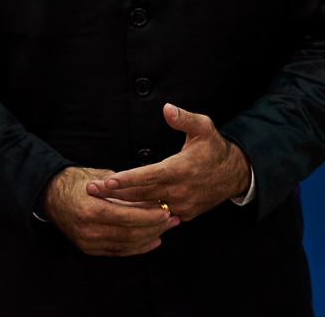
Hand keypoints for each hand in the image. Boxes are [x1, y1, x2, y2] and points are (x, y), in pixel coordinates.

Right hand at [37, 166, 179, 255]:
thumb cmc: (77, 181)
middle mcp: (89, 230)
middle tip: (174, 219)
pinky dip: (137, 247)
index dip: (150, 217)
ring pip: (126, 245)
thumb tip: (150, 195)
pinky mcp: (89, 248)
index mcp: (91, 210)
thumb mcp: (100, 178)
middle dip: (155, 228)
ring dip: (150, 238)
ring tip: (167, 229)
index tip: (167, 211)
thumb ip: (123, 190)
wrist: (50, 195)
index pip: (128, 218)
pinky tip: (153, 241)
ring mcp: (88, 242)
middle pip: (130, 234)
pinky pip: (118, 251)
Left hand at [87, 104, 250, 221]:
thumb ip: (184, 118)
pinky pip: (158, 216)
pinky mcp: (184, 215)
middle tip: (90, 190)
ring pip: (147, 209)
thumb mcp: (203, 127)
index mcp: (181, 169)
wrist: (234, 174)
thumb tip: (167, 108)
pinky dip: (140, 213)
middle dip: (114, 194)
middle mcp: (180, 191)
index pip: (148, 177)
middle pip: (141, 195)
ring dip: (123, 206)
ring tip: (99, 200)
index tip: (108, 181)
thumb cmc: (214, 148)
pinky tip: (121, 210)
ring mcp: (182, 206)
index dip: (127, 180)